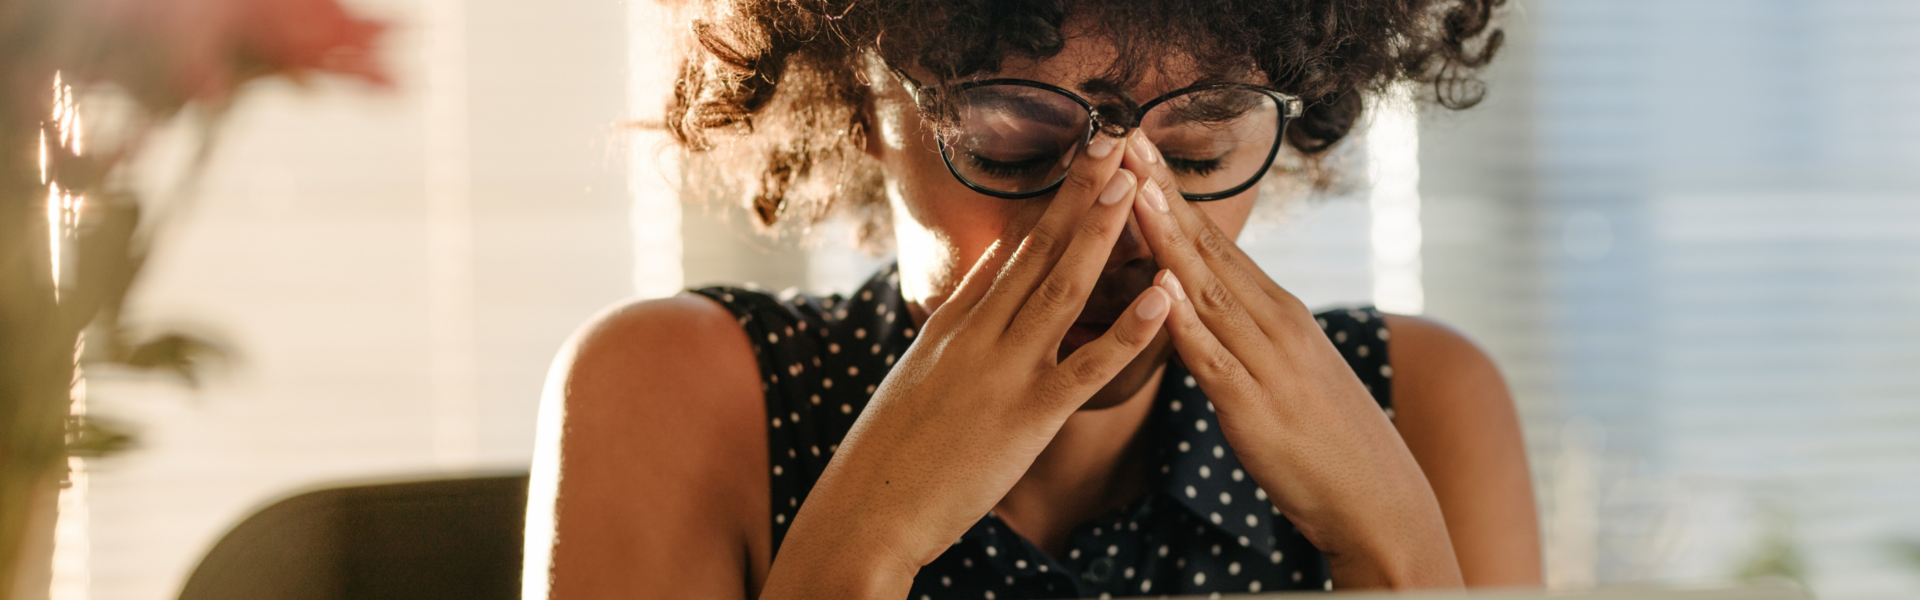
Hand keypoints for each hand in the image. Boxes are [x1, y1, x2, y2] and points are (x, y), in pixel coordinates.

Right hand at [759, 132, 1175, 598]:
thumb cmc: (891, 453)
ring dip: (1102, 233)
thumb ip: (956, 323)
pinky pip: (1090, 366)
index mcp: (954, 324)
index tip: (1082, 161)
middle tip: (1115, 142)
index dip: (1051, 204)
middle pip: (1038, 250)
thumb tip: (989, 274)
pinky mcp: (1029, 415)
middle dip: (1080, 194)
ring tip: (1135, 185)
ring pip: (1064, 288)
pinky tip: (1163, 296)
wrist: (867, 509)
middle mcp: (978, 334)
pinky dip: (1130, 329)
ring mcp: (1004, 370)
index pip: (1011, 251)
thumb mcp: (918, 374)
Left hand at [1120, 135, 1463, 588]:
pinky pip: (1213, 360)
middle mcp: (1275, 324)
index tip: (1137, 147)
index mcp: (1279, 312)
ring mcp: (1267, 363)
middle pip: (1207, 249)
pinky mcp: (1254, 409)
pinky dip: (1184, 324)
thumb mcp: (1288, 370)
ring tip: (1133, 191)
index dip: (1172, 194)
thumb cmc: (1326, 441)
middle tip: (1123, 138)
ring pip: (1206, 290)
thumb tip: (1204, 304)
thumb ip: (1246, 333)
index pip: (1216, 241)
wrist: (1379, 501)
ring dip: (1166, 239)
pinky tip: (1158, 292)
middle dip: (1161, 193)